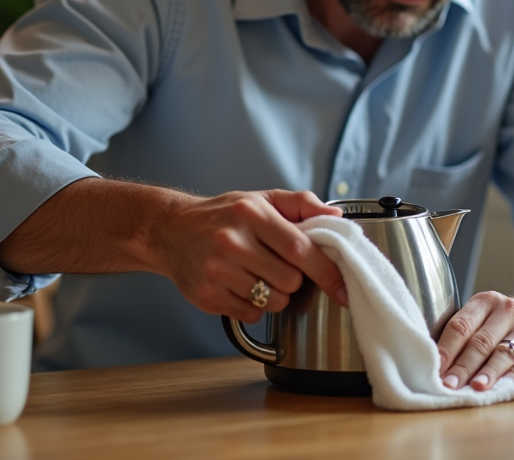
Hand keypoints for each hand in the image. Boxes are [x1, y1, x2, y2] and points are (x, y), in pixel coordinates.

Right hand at [155, 189, 346, 322]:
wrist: (171, 231)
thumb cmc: (223, 215)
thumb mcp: (261, 199)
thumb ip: (300, 203)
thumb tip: (335, 216)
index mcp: (251, 214)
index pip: (301, 249)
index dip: (326, 271)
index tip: (342, 287)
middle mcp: (232, 242)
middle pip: (290, 281)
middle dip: (293, 279)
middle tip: (277, 265)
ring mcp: (217, 271)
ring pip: (274, 302)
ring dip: (275, 294)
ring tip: (257, 274)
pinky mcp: (207, 296)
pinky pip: (251, 314)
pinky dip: (254, 305)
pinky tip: (239, 285)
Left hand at [436, 279, 513, 390]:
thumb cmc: (503, 321)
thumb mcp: (484, 314)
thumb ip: (462, 331)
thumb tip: (433, 361)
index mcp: (486, 301)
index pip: (461, 325)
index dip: (447, 348)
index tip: (434, 369)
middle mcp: (508, 311)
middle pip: (480, 342)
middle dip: (462, 366)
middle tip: (448, 385)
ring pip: (503, 353)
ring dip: (487, 373)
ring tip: (474, 388)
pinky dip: (512, 378)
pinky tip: (501, 388)